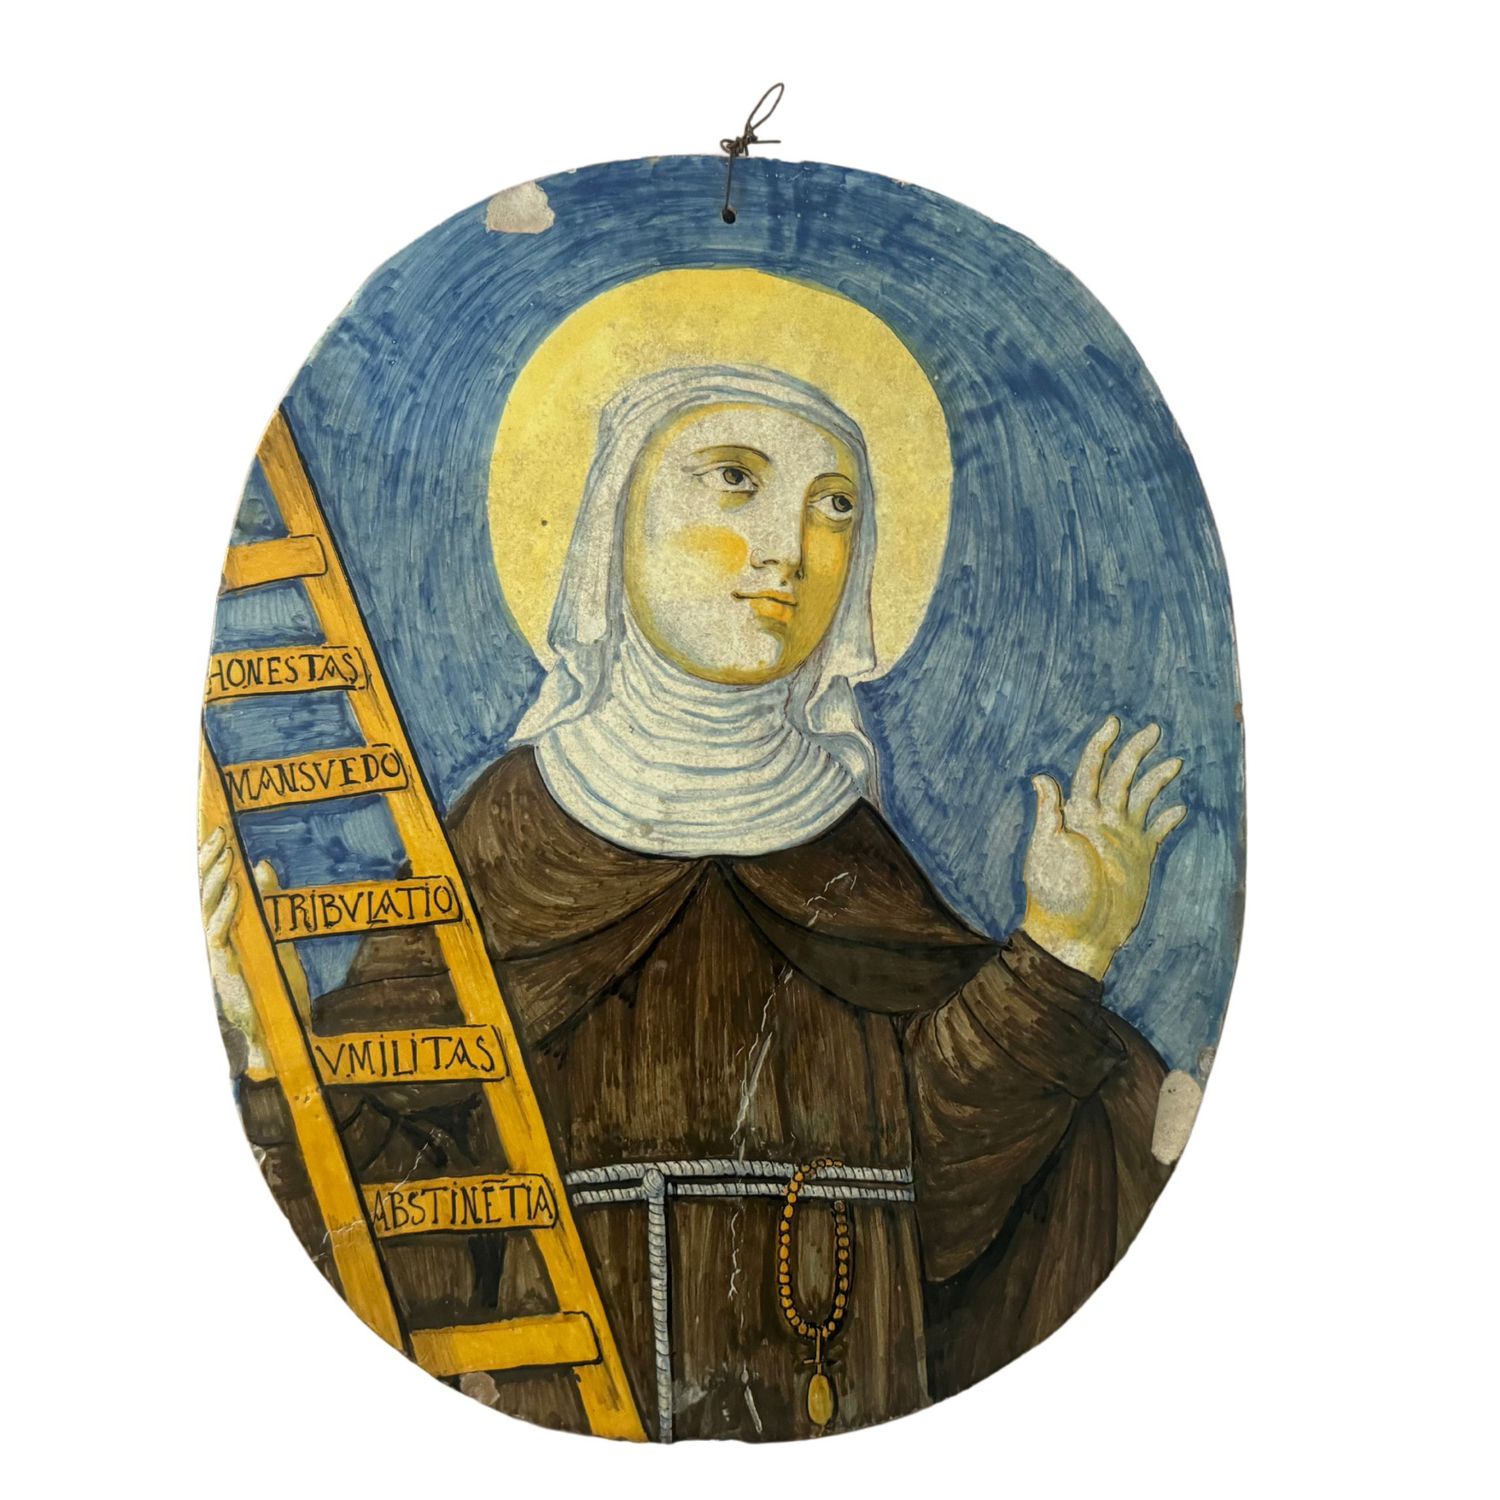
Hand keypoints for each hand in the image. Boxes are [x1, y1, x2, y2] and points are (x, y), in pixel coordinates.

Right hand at [200, 826, 270, 1072]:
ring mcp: (217, 954)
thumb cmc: (278, 988)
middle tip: (218, 831)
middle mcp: (216, 939)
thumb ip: (267, 902)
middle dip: (209, 861)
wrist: (278, 1033)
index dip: (211, 861)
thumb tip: (261, 864)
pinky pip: (219, 932)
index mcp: (228, 929)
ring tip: (225, 852)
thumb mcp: (279, 936)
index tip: (217, 830)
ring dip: (216, 878)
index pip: (214, 888)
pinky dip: (227, 908)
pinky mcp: (222, 968)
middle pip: (204, 892)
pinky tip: (235, 888)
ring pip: (207, 908)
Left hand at [1020, 717, 1185, 979]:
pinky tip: (1180, 808)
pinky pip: (1156, 832)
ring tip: (1176, 761)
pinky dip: (1168, 820)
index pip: (1091, 771)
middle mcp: (1101, 821)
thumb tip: (1041, 776)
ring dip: (1156, 779)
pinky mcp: (1138, 859)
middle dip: (1136, 752)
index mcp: (1078, 814)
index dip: (1101, 746)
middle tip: (1154, 729)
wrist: (1077, 933)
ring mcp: (1121, 839)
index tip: (1113, 723)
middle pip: (1122, 777)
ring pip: (1142, 799)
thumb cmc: (1057, 894)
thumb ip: (1050, 813)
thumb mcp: (1047, 849)